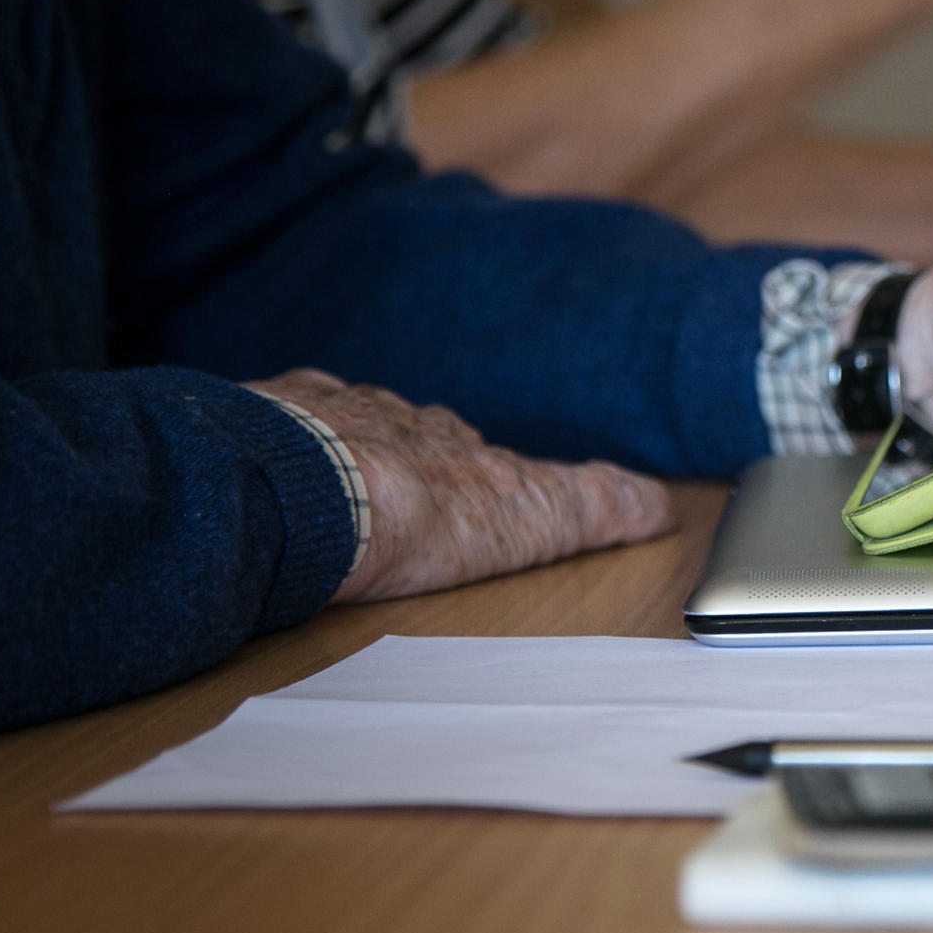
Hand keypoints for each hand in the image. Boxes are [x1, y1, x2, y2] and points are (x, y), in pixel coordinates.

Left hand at [247, 370, 674, 602]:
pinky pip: (291, 416)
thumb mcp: (531, 519)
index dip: (502, 480)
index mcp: (465, 452)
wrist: (303, 496)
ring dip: (356, 450)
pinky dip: (292, 438)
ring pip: (359, 422)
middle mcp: (408, 422)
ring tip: (341, 490)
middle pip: (426, 437)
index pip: (499, 463)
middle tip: (415, 499)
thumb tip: (656, 500)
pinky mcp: (277, 414)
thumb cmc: (413, 518)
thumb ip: (593, 504)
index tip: (500, 489)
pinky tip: (280, 467)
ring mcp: (339, 413)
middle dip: (425, 461)